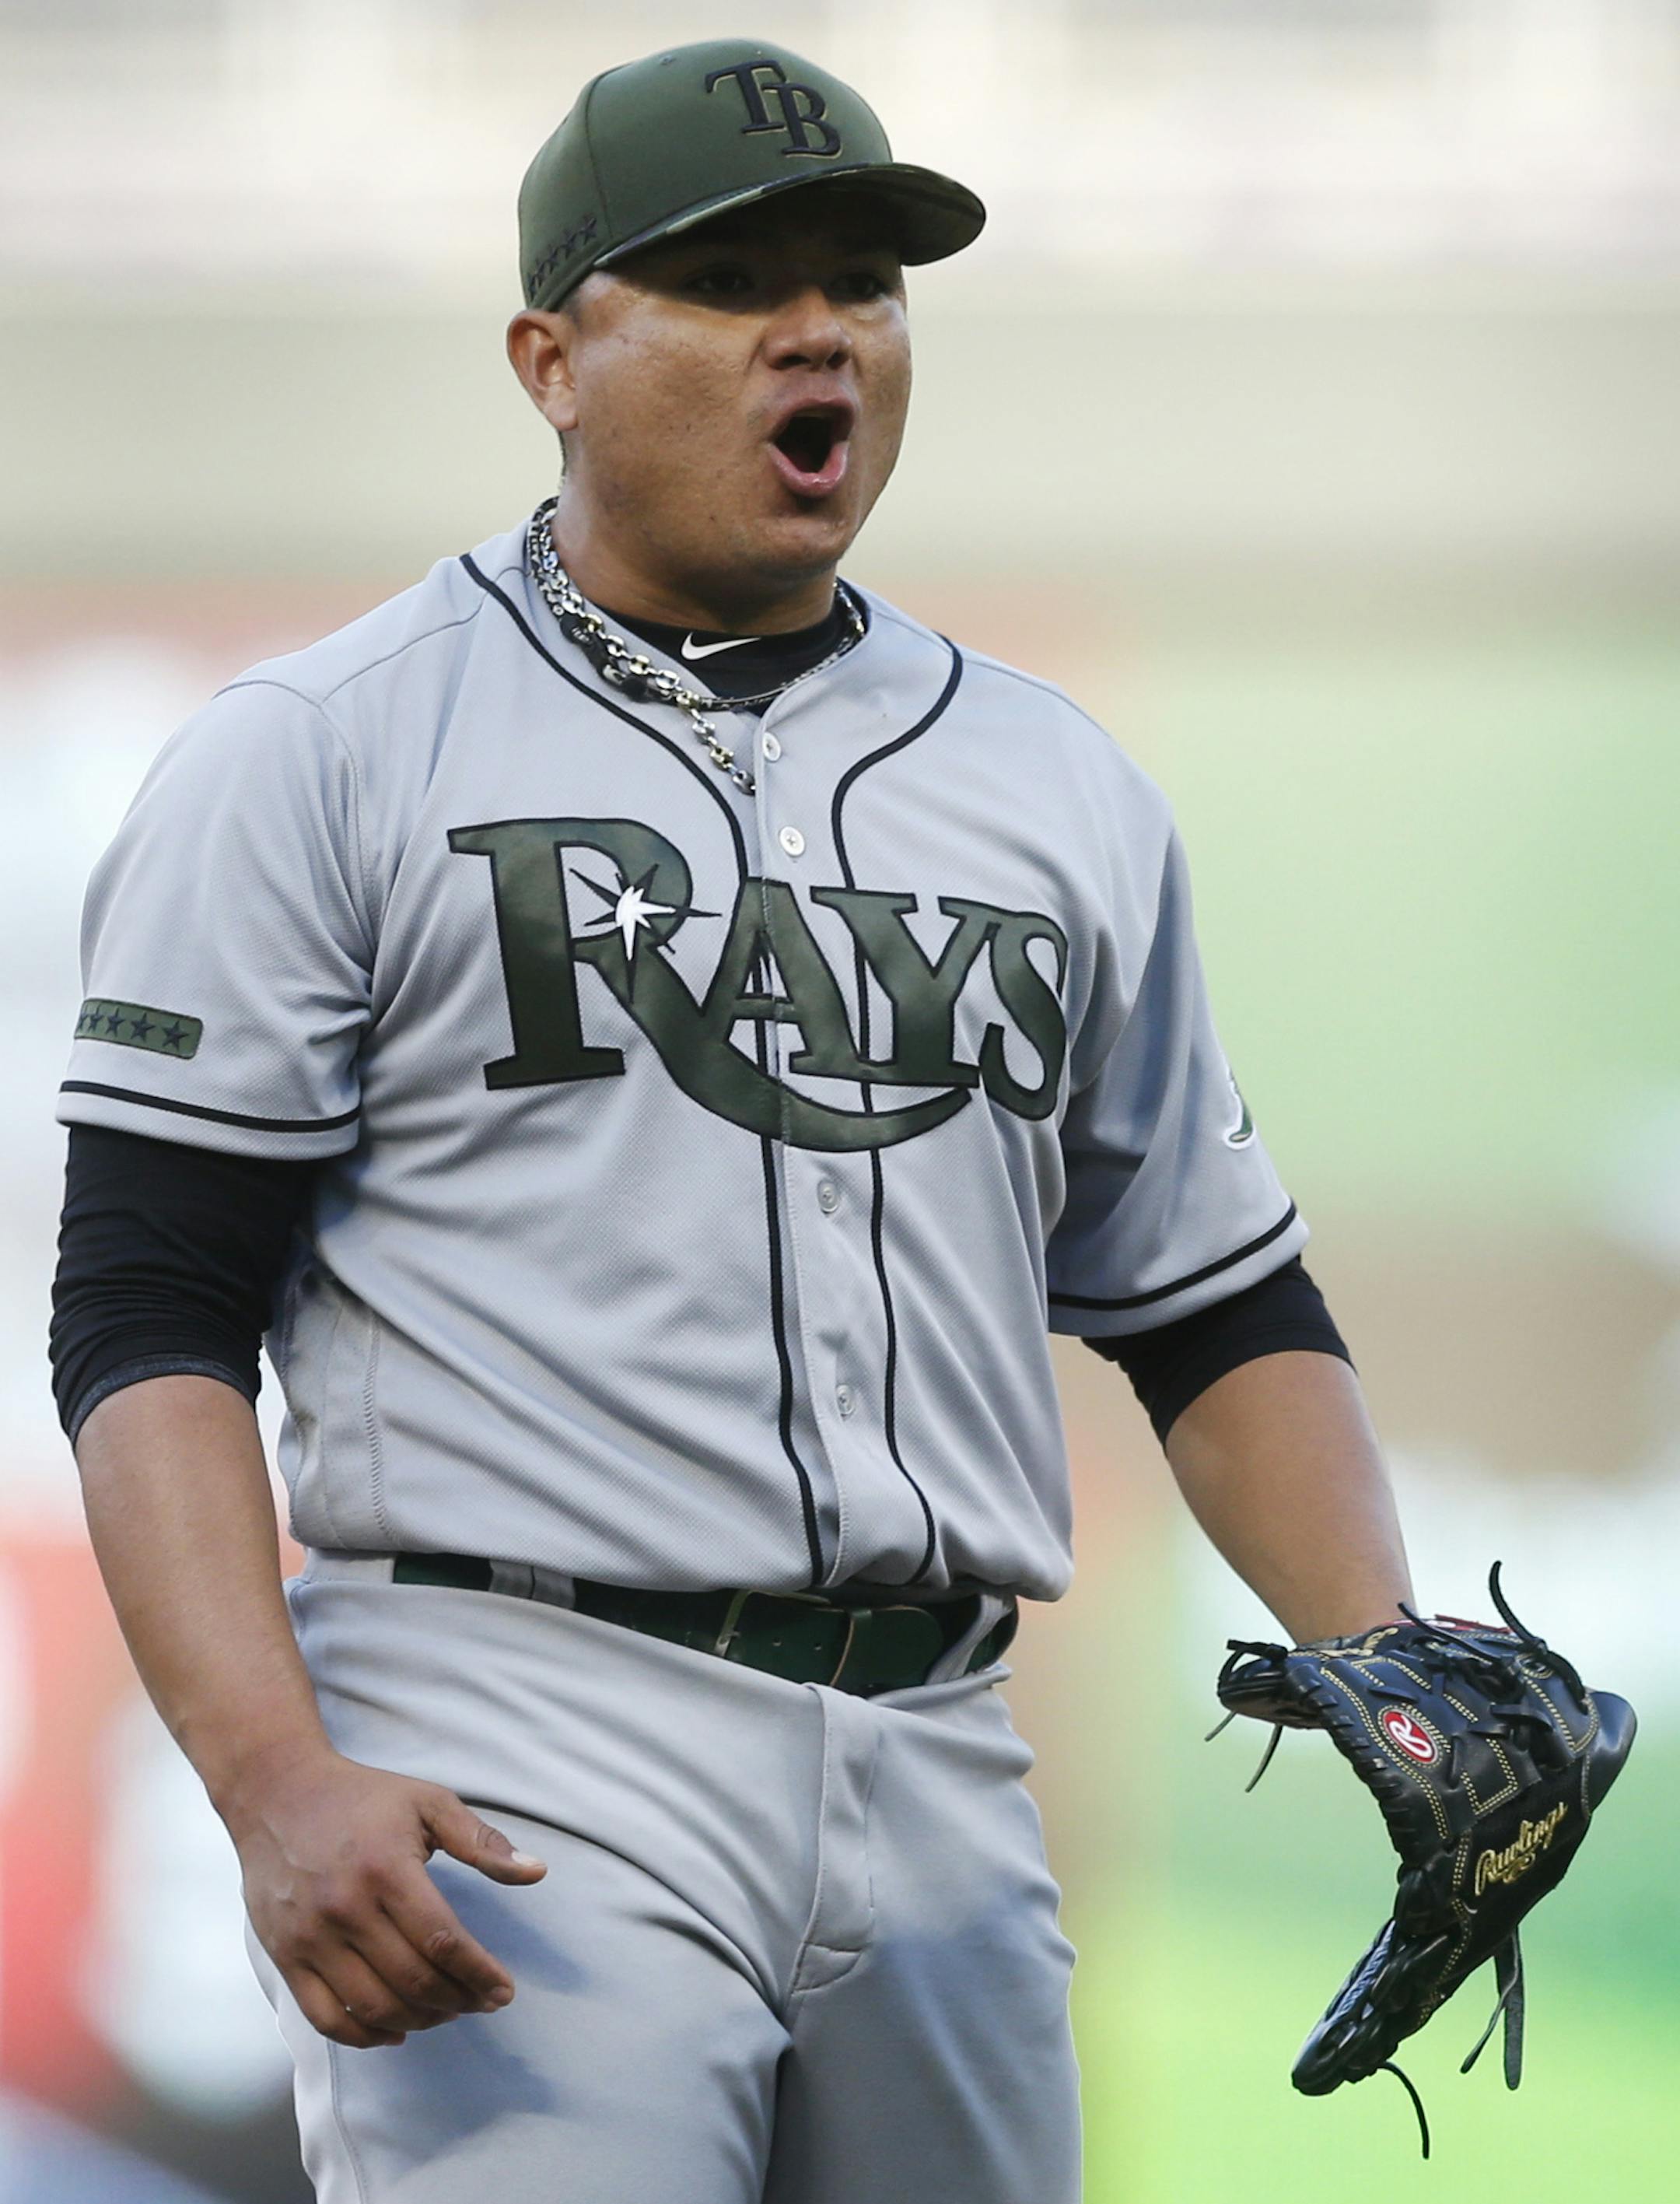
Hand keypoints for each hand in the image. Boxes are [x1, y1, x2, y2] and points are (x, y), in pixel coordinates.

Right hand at [222, 1744, 546, 2048]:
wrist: (278, 1793)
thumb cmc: (362, 1797)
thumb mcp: (429, 1803)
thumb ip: (483, 1841)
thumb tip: (537, 1872)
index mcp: (387, 1868)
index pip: (442, 1940)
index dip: (479, 1973)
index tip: (504, 1991)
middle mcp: (345, 1907)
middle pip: (412, 1978)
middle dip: (457, 2000)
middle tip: (481, 2002)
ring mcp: (310, 1937)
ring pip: (373, 2006)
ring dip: (419, 2020)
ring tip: (445, 2011)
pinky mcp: (284, 1956)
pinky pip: (325, 2017)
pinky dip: (364, 2036)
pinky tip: (394, 2031)